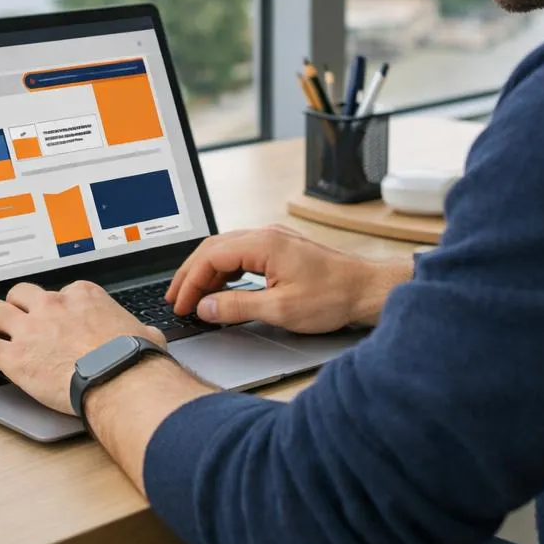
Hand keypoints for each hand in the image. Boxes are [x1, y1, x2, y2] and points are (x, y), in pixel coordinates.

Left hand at [0, 281, 166, 414]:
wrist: (118, 379)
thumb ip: (139, 330)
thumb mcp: (143, 334)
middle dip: (16, 304)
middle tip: (14, 315)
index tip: (54, 316)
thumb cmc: (132, 359)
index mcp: (82, 297)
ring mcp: (31, 330)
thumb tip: (148, 336)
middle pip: (22, 294)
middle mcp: (53, 307)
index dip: (55, 306)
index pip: (61, 293)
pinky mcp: (14, 357)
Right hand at [166, 224, 411, 333]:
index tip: (181, 305)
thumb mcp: (280, 308)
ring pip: (226, 249)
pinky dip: (224, 270)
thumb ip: (237, 306)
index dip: (190, 282)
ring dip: (206, 272)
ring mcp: (274, 240)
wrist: (367, 289)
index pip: (210, 257)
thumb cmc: (332, 297)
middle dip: (191, 274)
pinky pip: (241, 253)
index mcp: (262, 244)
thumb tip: (205, 306)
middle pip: (213, 248)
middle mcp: (265, 235)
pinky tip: (221, 287)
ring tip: (193, 296)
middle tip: (176, 299)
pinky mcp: (282, 249)